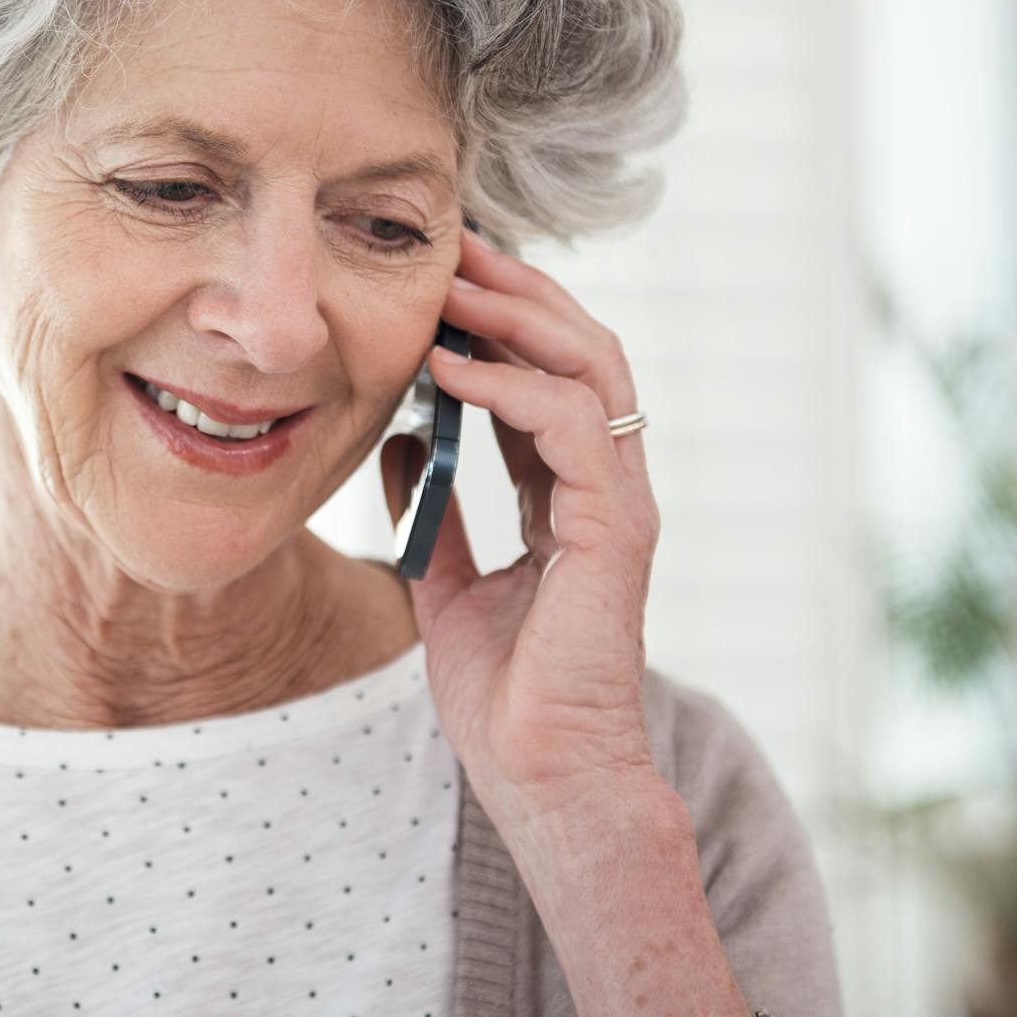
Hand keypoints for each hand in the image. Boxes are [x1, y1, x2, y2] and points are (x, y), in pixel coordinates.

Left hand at [379, 225, 663, 830]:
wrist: (541, 774)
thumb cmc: (506, 692)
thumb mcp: (443, 580)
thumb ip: (430, 508)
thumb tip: (398, 437)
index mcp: (567, 491)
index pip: (544, 372)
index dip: (498, 318)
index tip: (438, 273)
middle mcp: (603, 485)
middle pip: (579, 349)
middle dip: (517, 289)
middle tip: (453, 243)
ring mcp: (618, 503)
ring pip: (594, 368)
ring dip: (520, 318)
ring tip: (452, 285)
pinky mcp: (616, 532)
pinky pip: (578, 429)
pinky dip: (517, 389)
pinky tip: (454, 370)